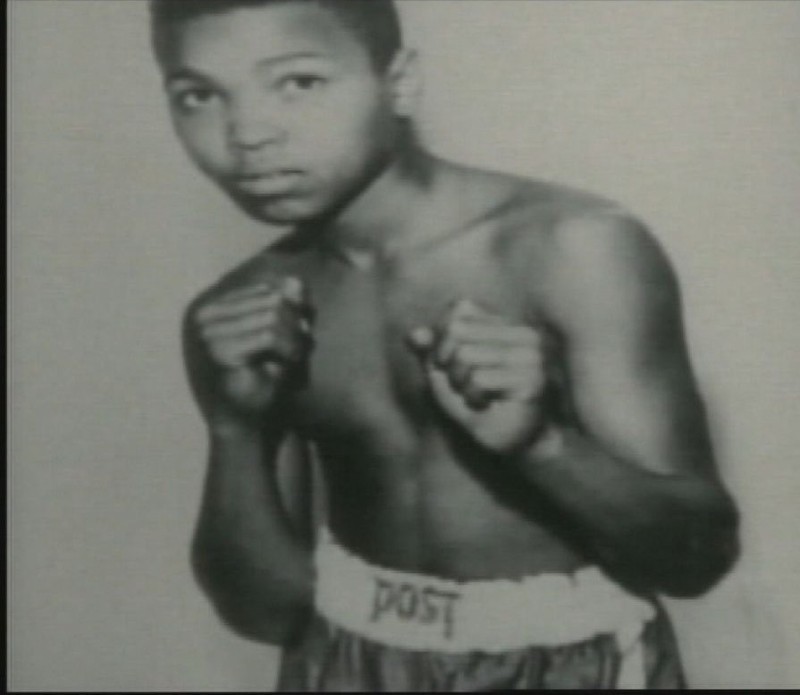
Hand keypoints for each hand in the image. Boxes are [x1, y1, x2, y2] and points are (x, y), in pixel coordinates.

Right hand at [188, 276, 312, 429]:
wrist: (248, 422)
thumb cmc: (265, 378)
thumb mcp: (282, 335)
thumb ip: (289, 307)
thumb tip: (297, 282)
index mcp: (216, 306)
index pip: (268, 289)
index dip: (294, 307)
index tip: (304, 332)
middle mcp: (206, 314)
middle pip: (272, 299)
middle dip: (296, 323)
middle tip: (303, 348)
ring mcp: (208, 331)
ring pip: (273, 315)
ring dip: (295, 338)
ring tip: (297, 357)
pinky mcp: (218, 350)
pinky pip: (268, 335)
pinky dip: (288, 348)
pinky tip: (290, 363)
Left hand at [409, 299, 546, 453]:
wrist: (507, 437)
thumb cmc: (476, 399)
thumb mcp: (445, 370)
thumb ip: (429, 349)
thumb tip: (414, 335)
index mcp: (505, 322)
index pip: (456, 312)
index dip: (442, 341)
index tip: (452, 366)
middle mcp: (524, 332)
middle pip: (457, 331)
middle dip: (448, 364)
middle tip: (464, 385)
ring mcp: (532, 356)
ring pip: (466, 355)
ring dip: (460, 384)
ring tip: (476, 396)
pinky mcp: (533, 380)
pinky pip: (479, 379)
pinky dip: (472, 397)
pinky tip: (486, 404)